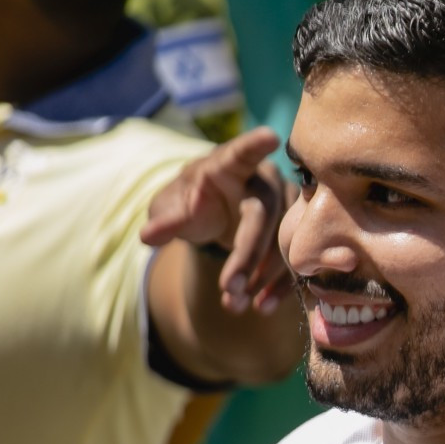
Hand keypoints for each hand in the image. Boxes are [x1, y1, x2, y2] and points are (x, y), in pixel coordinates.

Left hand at [142, 127, 294, 315]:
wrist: (216, 217)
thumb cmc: (192, 204)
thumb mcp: (172, 209)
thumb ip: (164, 221)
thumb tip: (147, 236)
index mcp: (230, 166)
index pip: (242, 153)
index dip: (255, 146)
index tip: (270, 137)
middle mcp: (266, 181)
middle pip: (265, 215)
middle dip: (248, 255)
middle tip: (230, 288)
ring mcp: (287, 206)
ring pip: (285, 241)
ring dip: (263, 277)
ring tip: (238, 304)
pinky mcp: (297, 233)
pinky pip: (296, 260)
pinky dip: (280, 286)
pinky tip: (261, 306)